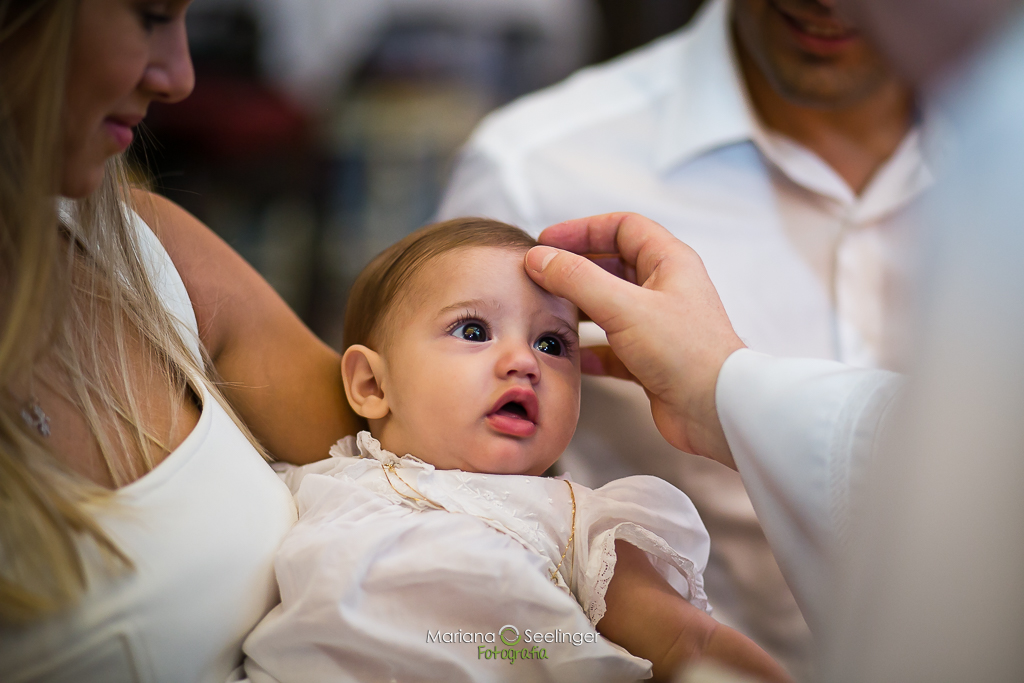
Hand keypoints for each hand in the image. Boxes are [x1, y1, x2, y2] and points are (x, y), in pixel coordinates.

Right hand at [524, 213, 743, 468]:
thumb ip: (577, 279)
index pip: (623, 228)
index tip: (548, 240)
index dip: (583, 229)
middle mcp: (665, 289)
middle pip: (613, 264)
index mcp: (669, 263)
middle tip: (541, 274)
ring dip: (579, 306)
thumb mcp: (624, 307)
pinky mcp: (651, 360)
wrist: (716, 410)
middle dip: (576, 267)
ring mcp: (658, 325)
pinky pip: (613, 346)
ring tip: (548, 310)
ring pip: (610, 305)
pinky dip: (590, 348)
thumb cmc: (684, 352)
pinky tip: (570, 355)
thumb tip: (539, 258)